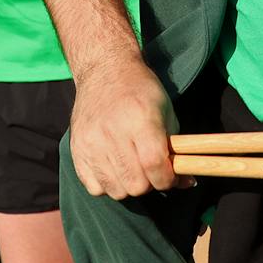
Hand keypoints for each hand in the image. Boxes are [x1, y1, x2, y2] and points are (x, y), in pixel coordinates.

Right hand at [69, 62, 179, 198]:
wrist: (104, 71)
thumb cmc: (141, 91)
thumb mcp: (166, 111)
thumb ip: (175, 148)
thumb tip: (186, 181)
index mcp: (140, 119)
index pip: (154, 165)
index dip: (168, 180)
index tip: (172, 177)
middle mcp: (112, 132)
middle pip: (136, 184)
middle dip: (150, 184)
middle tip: (151, 171)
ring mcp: (91, 143)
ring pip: (116, 190)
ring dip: (129, 186)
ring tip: (133, 168)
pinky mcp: (76, 150)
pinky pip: (95, 188)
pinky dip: (108, 185)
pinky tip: (114, 168)